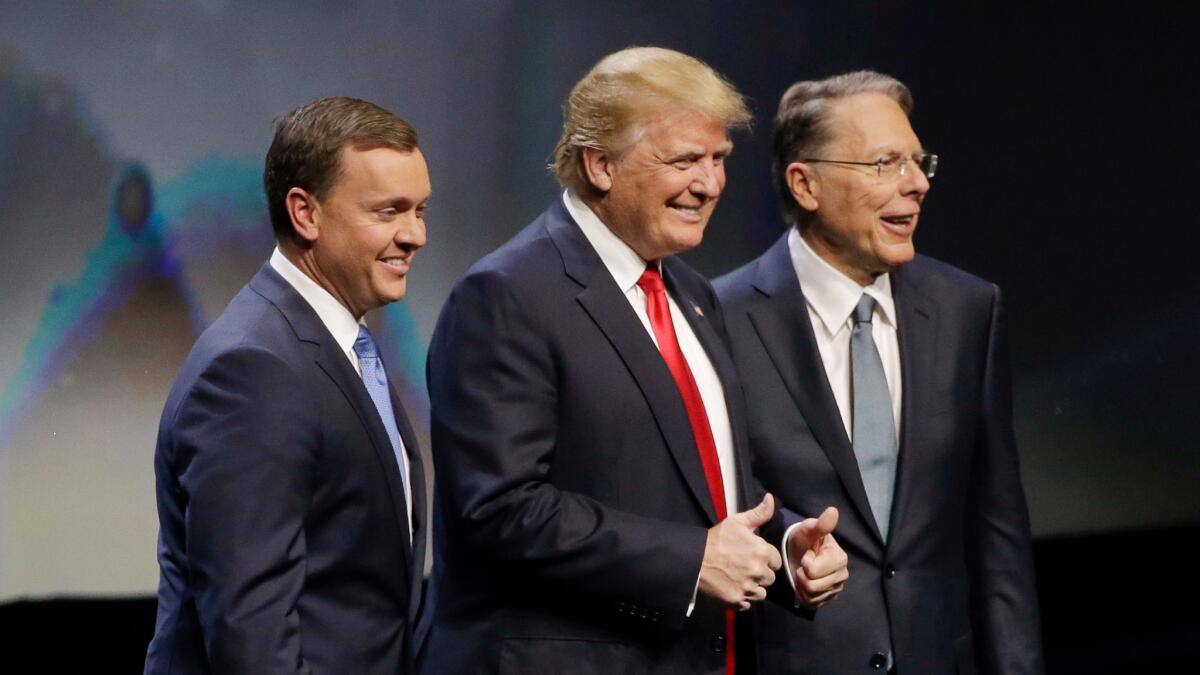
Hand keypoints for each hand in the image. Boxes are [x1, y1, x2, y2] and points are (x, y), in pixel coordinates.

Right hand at [698, 493, 782, 610]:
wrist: (693, 560)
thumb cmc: (716, 539)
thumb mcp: (737, 522)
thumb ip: (759, 513)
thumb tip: (771, 498)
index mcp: (762, 551)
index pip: (776, 561)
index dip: (765, 559)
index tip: (752, 556)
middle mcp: (759, 571)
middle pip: (770, 578)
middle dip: (760, 574)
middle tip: (744, 567)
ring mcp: (748, 588)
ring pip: (761, 593)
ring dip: (753, 588)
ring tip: (739, 579)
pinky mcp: (737, 601)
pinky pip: (748, 604)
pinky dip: (742, 599)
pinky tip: (733, 588)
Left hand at [786, 506, 847, 608]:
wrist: (800, 552)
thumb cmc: (804, 539)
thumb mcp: (809, 529)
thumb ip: (820, 524)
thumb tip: (833, 511)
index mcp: (840, 558)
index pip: (813, 570)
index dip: (804, 562)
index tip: (807, 554)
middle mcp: (842, 575)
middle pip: (813, 586)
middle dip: (802, 575)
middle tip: (802, 565)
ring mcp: (836, 588)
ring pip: (811, 596)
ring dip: (801, 585)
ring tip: (803, 572)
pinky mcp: (828, 598)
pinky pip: (812, 604)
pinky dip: (803, 595)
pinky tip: (804, 584)